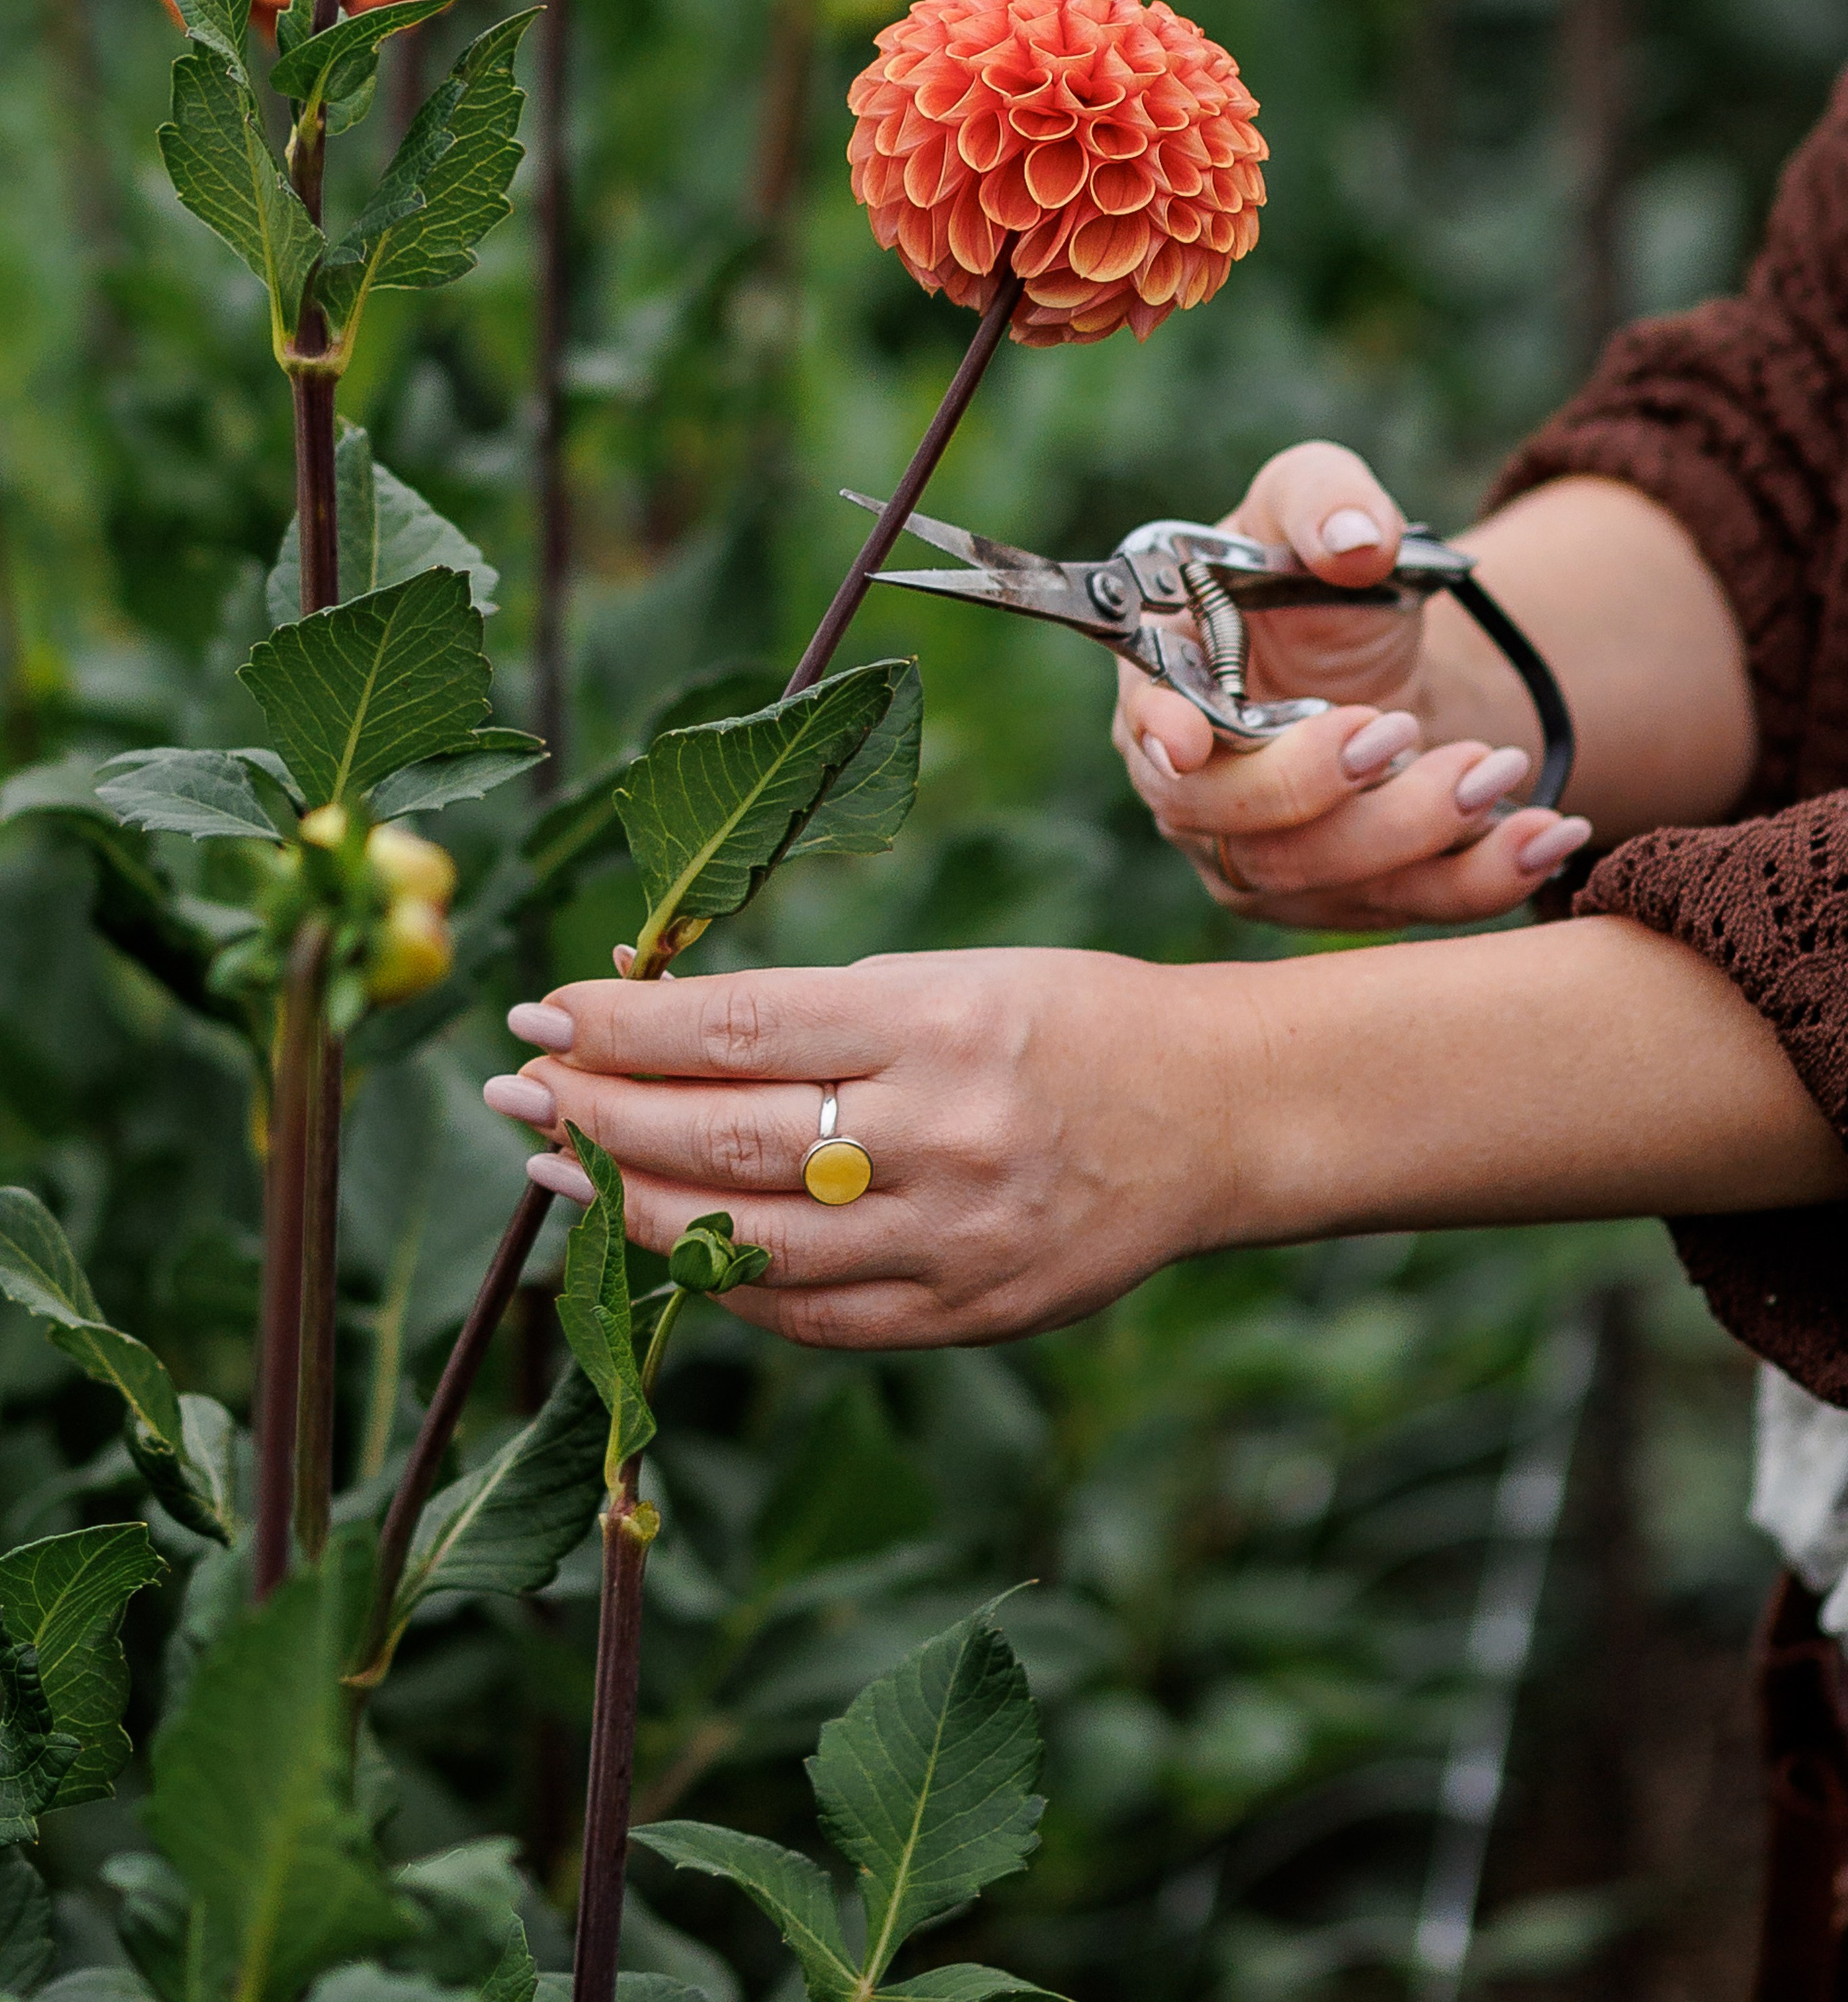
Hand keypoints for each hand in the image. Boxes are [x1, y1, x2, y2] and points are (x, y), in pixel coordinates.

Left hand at [487, 950, 1238, 1348]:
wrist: (1214, 1117)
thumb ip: (819, 1017)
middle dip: (598, 1113)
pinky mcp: (966, 1315)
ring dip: (628, 1204)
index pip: (741, 1027)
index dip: (624, 1025)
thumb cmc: (1069, 1022)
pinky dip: (719, 1280)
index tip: (543, 1010)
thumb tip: (658, 1031)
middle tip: (519, 1088)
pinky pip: (808, 1313)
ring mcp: (955, 1240)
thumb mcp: (953, 978)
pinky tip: (659, 1242)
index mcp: (942, 1022)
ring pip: (747, 1240)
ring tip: (555, 1166)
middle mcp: (945, 1134)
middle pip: (725, 1136)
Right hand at [1111, 439, 1588, 926]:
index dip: (1162, 738)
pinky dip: (1480, 879)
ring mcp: (1251, 858)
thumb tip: (1354, 543)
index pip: (1144, 725)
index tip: (1193, 740)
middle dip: (1317, 786)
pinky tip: (1549, 834)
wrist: (1386, 662)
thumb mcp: (1320, 498)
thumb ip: (1324, 498)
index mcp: (1162, 680)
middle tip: (1402, 728)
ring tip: (1497, 767)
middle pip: (1229, 824)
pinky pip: (1397, 910)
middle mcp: (1187, 786)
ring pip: (1314, 879)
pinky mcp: (1327, 901)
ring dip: (1414, 831)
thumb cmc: (1323, 578)